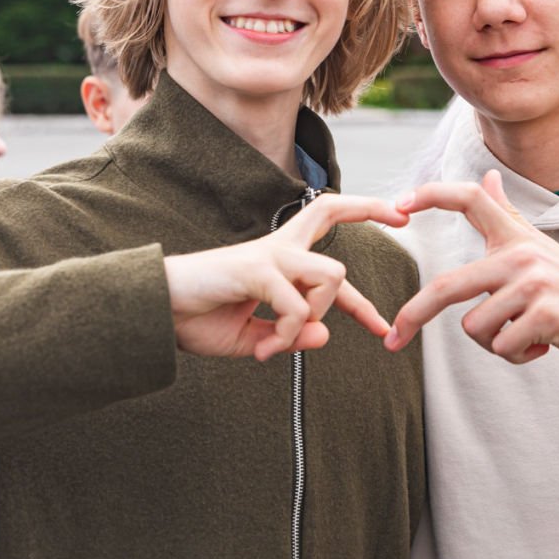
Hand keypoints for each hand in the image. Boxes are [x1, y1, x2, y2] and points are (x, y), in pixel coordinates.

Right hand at [163, 193, 408, 361]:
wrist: (155, 312)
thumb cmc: (196, 319)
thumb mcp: (253, 337)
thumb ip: (289, 336)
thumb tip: (325, 336)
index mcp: (278, 259)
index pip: (327, 241)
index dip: (362, 259)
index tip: (394, 270)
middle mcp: (277, 248)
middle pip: (329, 210)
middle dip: (368, 207)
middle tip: (402, 215)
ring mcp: (267, 256)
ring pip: (331, 273)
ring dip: (319, 314)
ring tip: (284, 340)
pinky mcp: (254, 270)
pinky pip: (297, 306)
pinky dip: (289, 336)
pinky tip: (265, 351)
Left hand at [384, 170, 558, 363]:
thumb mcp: (533, 242)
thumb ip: (504, 212)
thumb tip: (489, 176)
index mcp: (512, 234)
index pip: (470, 198)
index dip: (433, 194)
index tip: (399, 204)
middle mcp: (520, 254)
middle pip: (449, 285)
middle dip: (415, 314)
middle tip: (394, 339)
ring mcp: (533, 284)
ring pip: (474, 326)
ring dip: (491, 341)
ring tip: (518, 332)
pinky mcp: (544, 315)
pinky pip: (502, 345)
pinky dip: (514, 354)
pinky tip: (536, 344)